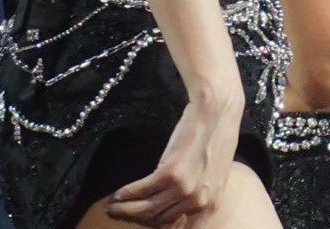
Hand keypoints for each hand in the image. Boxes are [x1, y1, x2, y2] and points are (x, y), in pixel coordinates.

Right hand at [105, 88, 242, 225]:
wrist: (217, 111)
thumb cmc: (215, 140)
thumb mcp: (211, 177)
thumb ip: (195, 197)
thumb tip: (171, 214)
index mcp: (211, 207)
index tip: (139, 223)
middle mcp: (198, 203)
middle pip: (158, 222)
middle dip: (134, 219)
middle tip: (117, 214)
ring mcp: (185, 189)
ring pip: (147, 210)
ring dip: (124, 210)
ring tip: (111, 207)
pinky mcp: (171, 173)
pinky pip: (142, 191)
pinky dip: (125, 194)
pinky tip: (117, 194)